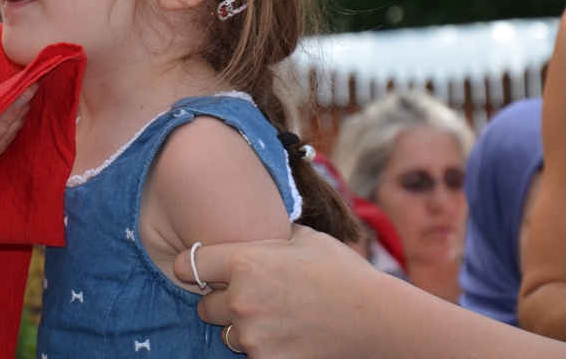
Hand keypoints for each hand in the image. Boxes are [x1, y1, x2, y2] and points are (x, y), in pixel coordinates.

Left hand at [180, 225, 383, 357]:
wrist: (377, 321)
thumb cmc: (342, 273)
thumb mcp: (303, 237)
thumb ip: (267, 233)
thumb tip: (252, 221)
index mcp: (244, 262)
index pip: (188, 265)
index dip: (192, 267)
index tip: (199, 272)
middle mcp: (240, 300)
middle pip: (205, 306)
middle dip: (222, 302)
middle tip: (253, 298)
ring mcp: (252, 335)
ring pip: (227, 333)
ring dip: (242, 328)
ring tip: (277, 317)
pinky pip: (250, 353)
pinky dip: (263, 348)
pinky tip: (288, 335)